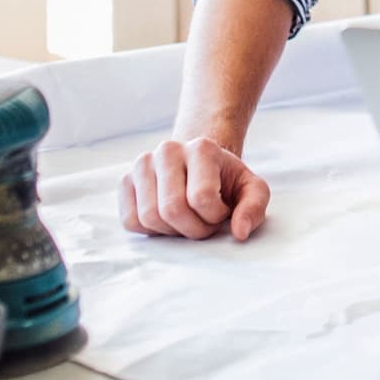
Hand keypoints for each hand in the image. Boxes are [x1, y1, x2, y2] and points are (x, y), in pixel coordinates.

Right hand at [119, 136, 270, 240]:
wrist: (199, 166)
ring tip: (187, 219)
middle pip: (172, 209)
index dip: (214, 216)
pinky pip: (131, 221)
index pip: (201, 198)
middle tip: (204, 222)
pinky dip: (152, 230)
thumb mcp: (251, 189)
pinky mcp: (126, 181)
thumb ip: (253, 208)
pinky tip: (168, 219)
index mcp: (201, 147)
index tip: (221, 211)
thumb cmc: (226, 180)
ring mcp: (142, 164)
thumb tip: (239, 232)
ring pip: (149, 217)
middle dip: (193, 228)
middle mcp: (167, 150)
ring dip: (172, 231)